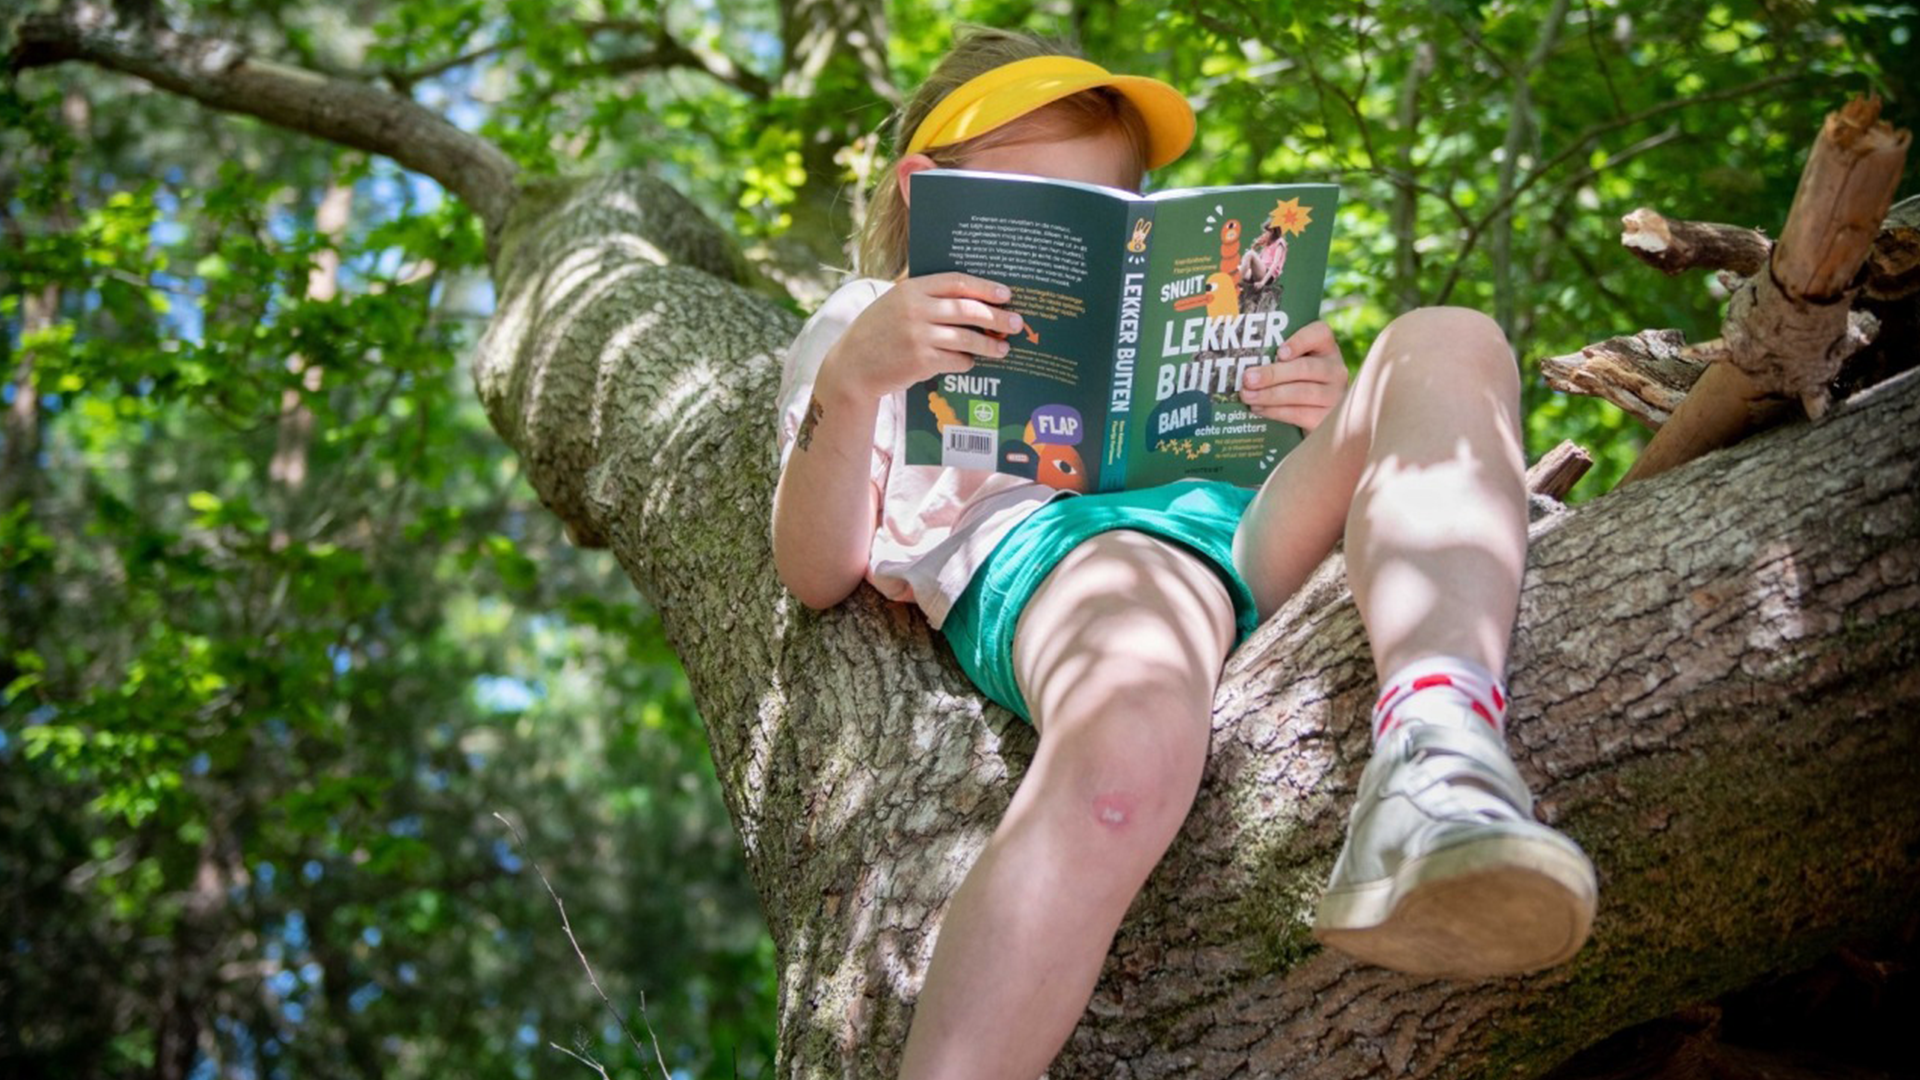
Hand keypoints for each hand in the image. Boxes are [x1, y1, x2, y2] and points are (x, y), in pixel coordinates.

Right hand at [819, 272, 1023, 400]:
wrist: (851, 367)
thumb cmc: (877, 333)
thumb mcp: (894, 303)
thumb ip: (925, 297)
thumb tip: (971, 298)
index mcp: (911, 289)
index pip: (957, 282)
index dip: (985, 288)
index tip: (1006, 294)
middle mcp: (915, 310)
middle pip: (968, 309)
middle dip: (997, 317)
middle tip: (1016, 322)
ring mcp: (918, 336)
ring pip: (966, 338)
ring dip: (989, 344)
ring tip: (1003, 348)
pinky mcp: (920, 361)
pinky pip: (956, 360)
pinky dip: (966, 362)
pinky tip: (970, 362)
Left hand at [1239, 319, 1346, 432]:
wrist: (1311, 415)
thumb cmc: (1294, 382)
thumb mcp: (1290, 365)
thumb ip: (1274, 358)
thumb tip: (1244, 363)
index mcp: (1325, 348)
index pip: (1320, 334)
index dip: (1300, 341)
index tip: (1279, 352)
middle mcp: (1335, 369)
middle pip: (1306, 368)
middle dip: (1273, 374)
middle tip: (1248, 379)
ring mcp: (1334, 395)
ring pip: (1302, 393)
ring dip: (1270, 395)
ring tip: (1248, 396)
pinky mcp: (1326, 418)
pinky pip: (1300, 413)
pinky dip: (1276, 411)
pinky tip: (1259, 408)